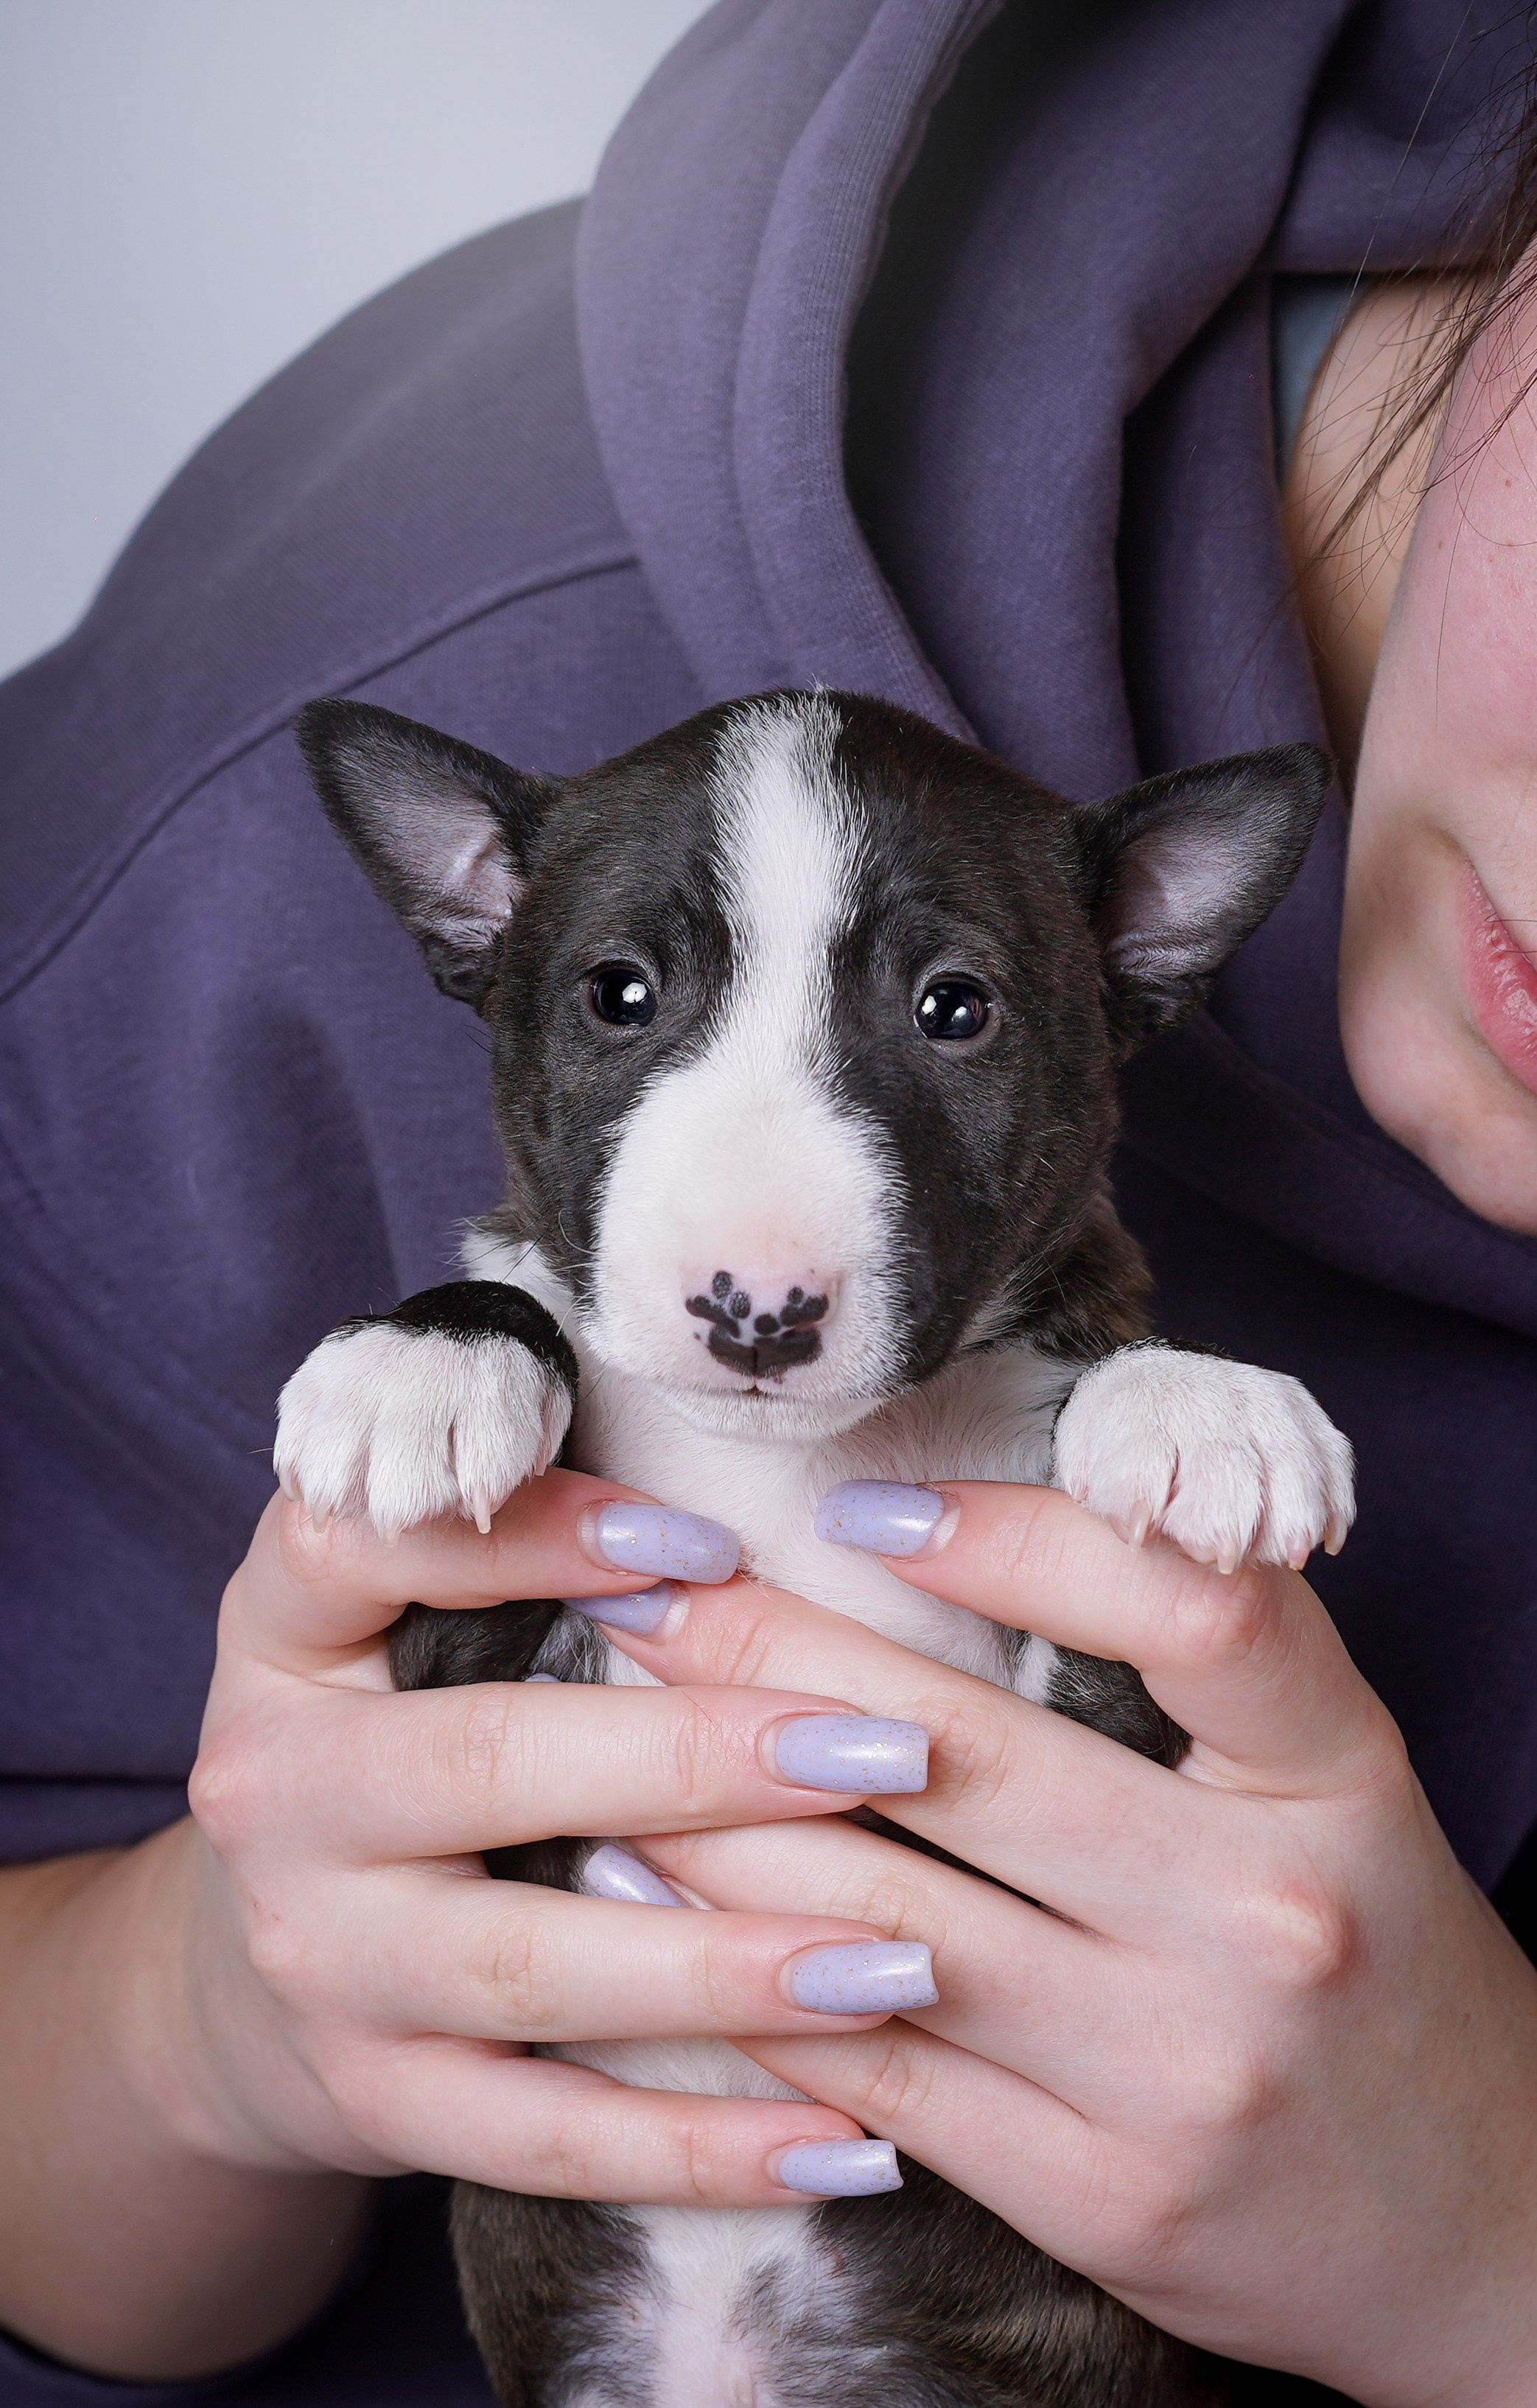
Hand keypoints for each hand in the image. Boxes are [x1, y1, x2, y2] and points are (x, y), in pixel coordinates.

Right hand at [0, 1475, 935, 2381]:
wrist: (262, 1964)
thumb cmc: (408, 1733)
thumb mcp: (414, 1619)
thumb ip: (538, 1558)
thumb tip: (756, 1528)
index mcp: (285, 1634)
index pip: (358, 1544)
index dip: (528, 1535)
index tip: (707, 1547)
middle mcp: (271, 1792)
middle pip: (482, 1761)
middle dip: (696, 1758)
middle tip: (883, 1754)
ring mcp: (316, 1958)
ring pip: (527, 1964)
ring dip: (724, 1969)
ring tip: (895, 1961)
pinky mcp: (374, 2099)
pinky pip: (545, 2138)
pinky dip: (696, 2150)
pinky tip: (840, 2145)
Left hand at [594, 1484, 1536, 2407]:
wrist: (1483, 2230)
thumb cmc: (1376, 1961)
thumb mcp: (1334, 1792)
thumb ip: (1196, 1672)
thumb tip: (956, 1532)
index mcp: (1337, 1782)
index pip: (1187, 1610)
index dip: (1012, 1539)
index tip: (866, 1512)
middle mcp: (1263, 1921)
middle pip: (973, 1756)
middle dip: (773, 1659)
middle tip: (652, 1591)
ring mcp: (1179, 2074)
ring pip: (885, 1915)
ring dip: (718, 1817)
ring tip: (615, 1731)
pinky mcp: (1103, 2200)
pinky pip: (879, 2070)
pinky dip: (747, 1978)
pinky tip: (659, 1900)